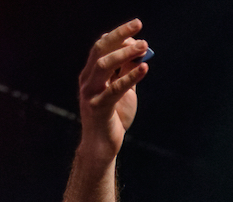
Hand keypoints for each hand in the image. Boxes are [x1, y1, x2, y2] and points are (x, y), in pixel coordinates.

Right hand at [77, 19, 150, 160]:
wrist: (103, 145)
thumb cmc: (113, 118)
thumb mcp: (123, 92)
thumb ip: (127, 73)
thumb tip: (139, 53)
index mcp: (91, 74)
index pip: (102, 46)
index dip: (118, 35)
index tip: (136, 27)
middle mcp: (87, 79)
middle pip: (100, 49)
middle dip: (119, 35)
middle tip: (138, 25)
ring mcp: (90, 92)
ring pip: (104, 65)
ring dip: (124, 53)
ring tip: (143, 46)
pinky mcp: (99, 107)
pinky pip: (115, 89)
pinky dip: (130, 77)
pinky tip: (144, 69)